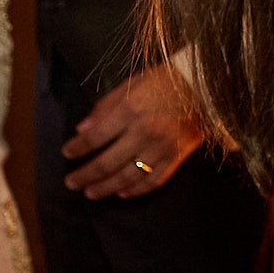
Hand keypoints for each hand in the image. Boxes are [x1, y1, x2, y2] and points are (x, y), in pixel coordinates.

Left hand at [62, 63, 204, 199]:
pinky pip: (154, 180)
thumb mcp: (132, 84)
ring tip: (90, 193)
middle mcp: (144, 132)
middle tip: (71, 182)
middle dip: (85, 174)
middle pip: (107, 162)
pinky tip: (122, 193)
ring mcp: (162, 147)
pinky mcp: (177, 156)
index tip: (67, 153)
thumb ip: (106, 107)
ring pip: (128, 177)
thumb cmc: (166, 80)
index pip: (95, 137)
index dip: (77, 148)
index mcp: (131, 110)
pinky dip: (136, 190)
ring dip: (106, 187)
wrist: (207, 84)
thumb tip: (82, 130)